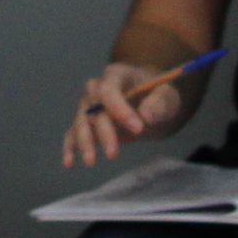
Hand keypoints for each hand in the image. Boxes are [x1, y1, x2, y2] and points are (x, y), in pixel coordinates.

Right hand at [64, 61, 196, 167]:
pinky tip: (69, 162)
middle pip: (93, 107)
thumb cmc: (159, 94)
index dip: (119, 109)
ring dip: (84, 141)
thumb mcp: (168, 96)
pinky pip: (73, 132)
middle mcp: (97, 87)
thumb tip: (146, 116)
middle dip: (102, 131)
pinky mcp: (87, 122)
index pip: (109, 90)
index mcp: (116, 75)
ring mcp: (89, 105)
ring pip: (81, 121)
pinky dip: (70, 147)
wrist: (152, 100)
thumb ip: (159, 104)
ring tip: (91, 162)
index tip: (138, 129)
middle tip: (114, 154)